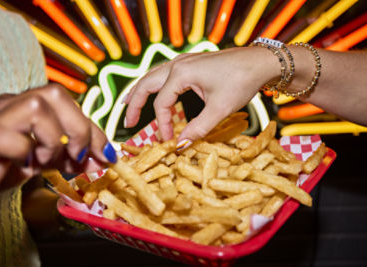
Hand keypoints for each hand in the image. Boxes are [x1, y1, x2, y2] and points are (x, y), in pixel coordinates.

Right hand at [0, 84, 114, 209]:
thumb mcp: (41, 159)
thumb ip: (69, 156)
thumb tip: (103, 159)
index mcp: (24, 105)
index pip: (68, 102)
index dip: (93, 128)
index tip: (107, 153)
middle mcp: (8, 104)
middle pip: (54, 94)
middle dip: (79, 127)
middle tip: (80, 156)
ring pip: (35, 107)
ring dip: (53, 140)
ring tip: (44, 161)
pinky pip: (13, 139)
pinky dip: (27, 156)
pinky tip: (22, 168)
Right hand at [125, 47, 278, 143]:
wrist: (260, 62)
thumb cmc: (241, 81)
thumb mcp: (219, 109)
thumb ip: (198, 128)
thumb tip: (181, 145)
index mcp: (181, 74)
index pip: (161, 103)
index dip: (162, 124)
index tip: (167, 141)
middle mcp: (177, 64)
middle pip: (146, 84)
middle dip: (135, 103)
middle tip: (129, 122)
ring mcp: (183, 61)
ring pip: (152, 76)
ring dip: (140, 91)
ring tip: (128, 104)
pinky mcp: (190, 62)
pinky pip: (163, 73)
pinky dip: (153, 84)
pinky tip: (153, 90)